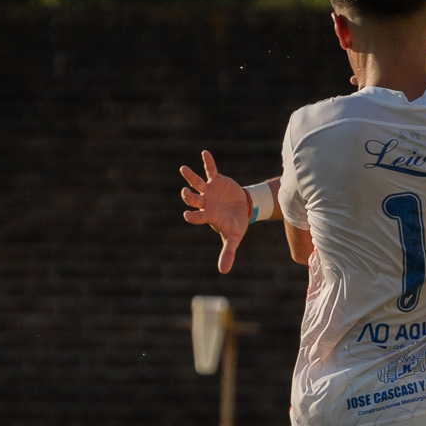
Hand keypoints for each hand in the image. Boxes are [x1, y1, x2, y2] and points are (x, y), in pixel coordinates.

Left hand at [179, 150, 249, 273]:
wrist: (242, 209)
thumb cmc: (235, 224)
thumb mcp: (233, 238)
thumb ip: (227, 253)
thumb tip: (223, 272)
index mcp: (207, 215)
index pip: (196, 216)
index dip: (192, 216)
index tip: (187, 215)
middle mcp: (204, 202)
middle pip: (192, 198)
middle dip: (188, 196)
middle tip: (184, 193)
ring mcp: (209, 191)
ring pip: (196, 183)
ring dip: (190, 176)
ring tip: (182, 169)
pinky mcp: (216, 180)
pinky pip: (210, 170)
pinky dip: (208, 162)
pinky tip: (204, 153)